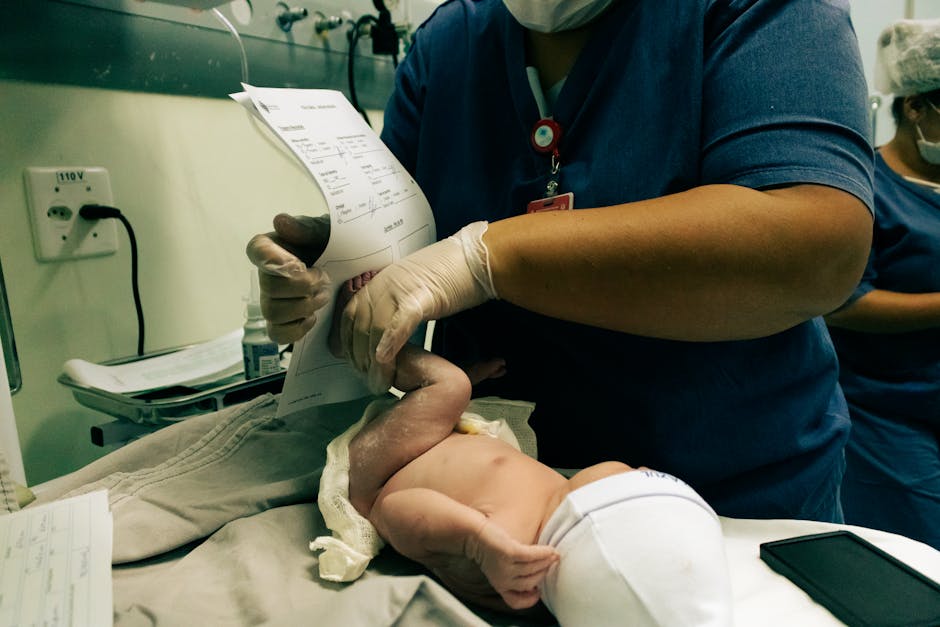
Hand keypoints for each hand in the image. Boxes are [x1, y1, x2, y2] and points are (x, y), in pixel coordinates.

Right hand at [245, 214, 332, 342]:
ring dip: (304, 307)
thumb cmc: (334, 247)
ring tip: (324, 296)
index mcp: (273, 247)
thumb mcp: (326, 232)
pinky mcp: (281, 323)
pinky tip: (312, 317)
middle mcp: (266, 275)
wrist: (351, 270)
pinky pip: (277, 334)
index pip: (256, 250)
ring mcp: (271, 301)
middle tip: (325, 280)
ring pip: (273, 312)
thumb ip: (306, 227)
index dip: (276, 260)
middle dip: (303, 287)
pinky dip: (297, 328)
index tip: (299, 263)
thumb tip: (281, 222)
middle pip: (269, 288)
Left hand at [340, 221, 497, 392]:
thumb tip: (379, 335)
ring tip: (381, 382)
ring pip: (377, 329)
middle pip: (360, 328)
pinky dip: (390, 341)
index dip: (348, 345)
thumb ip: (390, 307)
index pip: (348, 318)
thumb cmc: (447, 276)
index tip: (355, 366)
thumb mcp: (407, 289)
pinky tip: (386, 358)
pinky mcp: (421, 295)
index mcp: (376, 283)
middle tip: (370, 382)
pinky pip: (399, 321)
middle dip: (361, 360)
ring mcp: (400, 288)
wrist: (474, 258)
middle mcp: (382, 284)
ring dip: (377, 361)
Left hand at [465, 519, 558, 609]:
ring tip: (553, 555)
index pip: (515, 602)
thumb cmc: (491, 550)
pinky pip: (532, 556)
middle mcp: (502, 579)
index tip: (538, 591)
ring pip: (533, 568)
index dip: (530, 600)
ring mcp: (505, 566)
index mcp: (500, 586)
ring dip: (546, 561)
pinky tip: (550, 550)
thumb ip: (515, 576)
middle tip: (550, 563)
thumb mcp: (500, 569)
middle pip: (531, 582)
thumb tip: (539, 575)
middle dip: (543, 573)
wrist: (474, 534)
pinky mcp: (509, 552)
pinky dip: (543, 553)